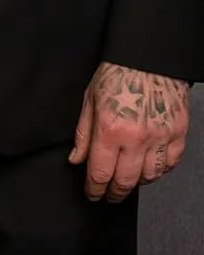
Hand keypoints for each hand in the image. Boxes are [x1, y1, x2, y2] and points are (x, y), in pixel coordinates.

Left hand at [69, 60, 189, 201]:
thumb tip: (76, 160)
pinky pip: (170, 163)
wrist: (148, 59)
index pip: (100, 172)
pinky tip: (149, 168)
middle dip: (115, 192)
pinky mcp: (178, 134)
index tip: (92, 194)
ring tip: (127, 181)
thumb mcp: (89, 101)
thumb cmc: (116, 75)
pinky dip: (159, 171)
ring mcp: (161, 137)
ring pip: (150, 176)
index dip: (95, 188)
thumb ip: (82, 134)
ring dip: (137, 183)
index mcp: (110, 129)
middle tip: (109, 196)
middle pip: (126, 180)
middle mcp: (137, 137)